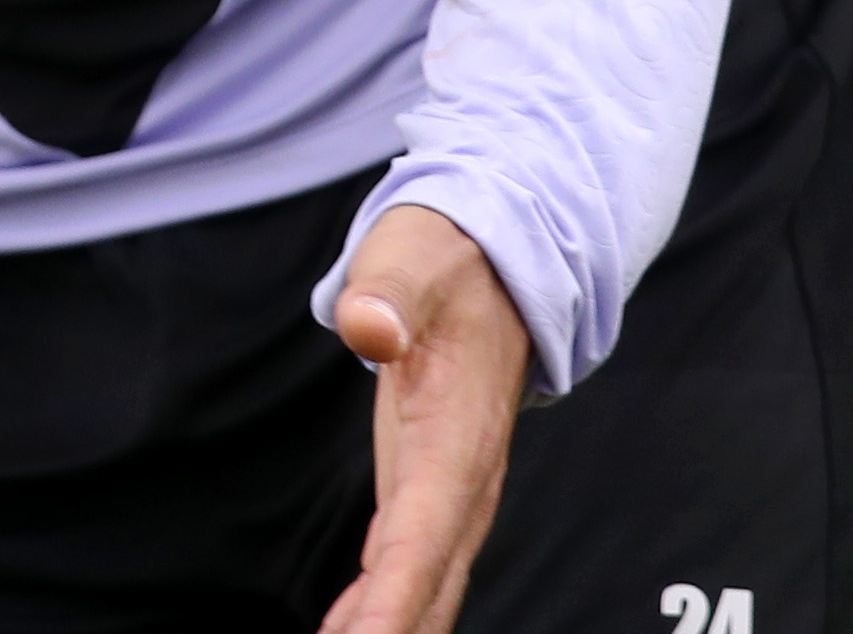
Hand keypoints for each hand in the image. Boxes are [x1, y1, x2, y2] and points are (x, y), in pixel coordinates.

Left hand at [317, 203, 533, 633]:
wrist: (500, 258)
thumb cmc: (447, 258)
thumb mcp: (410, 256)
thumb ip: (390, 292)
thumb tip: (368, 327)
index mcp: (457, 434)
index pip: (422, 535)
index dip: (395, 600)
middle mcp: (461, 477)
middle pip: (428, 582)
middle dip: (396, 632)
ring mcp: (450, 487)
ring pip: (425, 582)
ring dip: (392, 627)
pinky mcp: (430, 484)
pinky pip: (411, 562)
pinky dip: (386, 606)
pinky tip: (352, 632)